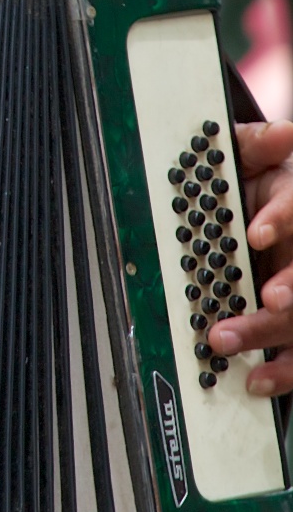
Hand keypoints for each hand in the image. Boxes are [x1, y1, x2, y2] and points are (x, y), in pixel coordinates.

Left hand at [205, 120, 292, 394]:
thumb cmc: (254, 185)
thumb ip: (258, 144)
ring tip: (225, 341)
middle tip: (263, 299)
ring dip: (268, 333)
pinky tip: (257, 380)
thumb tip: (284, 131)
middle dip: (287, 288)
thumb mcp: (251, 157)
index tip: (253, 232)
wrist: (259, 216)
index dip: (279, 220)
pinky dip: (283, 372)